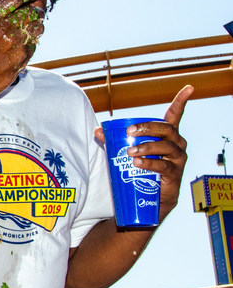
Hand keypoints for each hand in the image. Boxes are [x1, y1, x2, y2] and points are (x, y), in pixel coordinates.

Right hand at [0, 0, 44, 92]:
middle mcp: (3, 29)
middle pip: (30, 11)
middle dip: (36, 9)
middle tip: (37, 11)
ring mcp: (15, 42)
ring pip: (37, 25)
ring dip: (38, 23)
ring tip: (33, 25)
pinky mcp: (23, 54)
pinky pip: (36, 40)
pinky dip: (34, 37)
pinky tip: (27, 40)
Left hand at [94, 85, 193, 221]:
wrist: (149, 200)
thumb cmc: (140, 169)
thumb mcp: (126, 151)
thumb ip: (114, 140)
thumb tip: (98, 130)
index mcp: (166, 135)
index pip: (175, 115)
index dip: (182, 101)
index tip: (189, 87)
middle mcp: (176, 144)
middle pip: (167, 129)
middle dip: (149, 127)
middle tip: (130, 131)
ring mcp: (177, 159)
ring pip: (166, 147)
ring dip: (147, 147)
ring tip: (130, 152)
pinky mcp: (175, 175)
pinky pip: (164, 166)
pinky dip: (150, 164)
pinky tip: (138, 163)